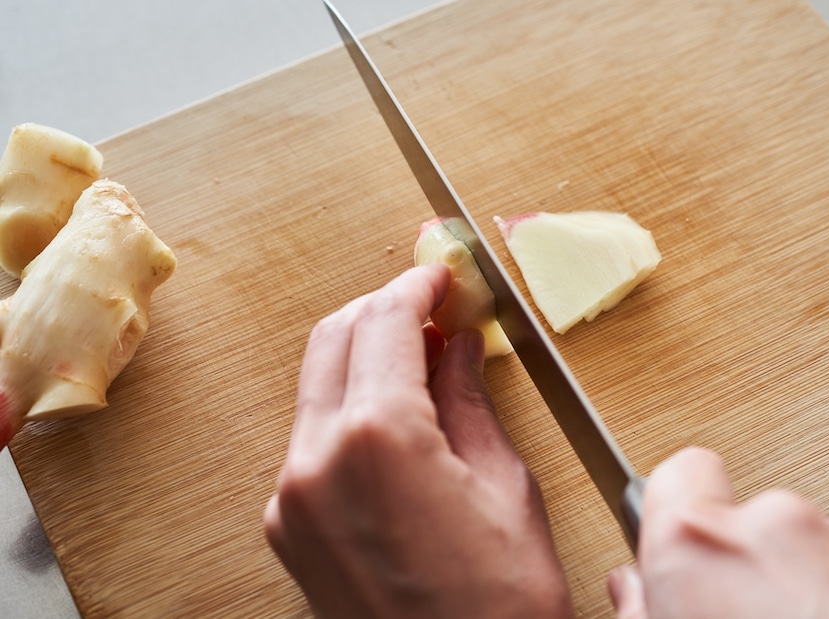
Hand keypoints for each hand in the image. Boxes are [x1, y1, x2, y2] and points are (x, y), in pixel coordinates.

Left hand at [264, 264, 572, 618]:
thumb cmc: (499, 608)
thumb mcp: (506, 488)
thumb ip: (472, 401)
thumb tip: (462, 348)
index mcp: (377, 440)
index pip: (385, 321)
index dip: (418, 286)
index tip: (441, 275)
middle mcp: (316, 461)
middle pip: (335, 338)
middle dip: (385, 309)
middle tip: (436, 308)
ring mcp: (292, 496)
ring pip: (318, 383)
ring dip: (366, 353)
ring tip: (426, 359)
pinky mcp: (289, 525)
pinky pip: (313, 433)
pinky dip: (350, 403)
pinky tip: (398, 411)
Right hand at [609, 447, 828, 618]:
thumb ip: (640, 613)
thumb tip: (634, 593)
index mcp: (702, 544)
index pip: (678, 474)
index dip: (673, 508)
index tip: (671, 545)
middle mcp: (779, 528)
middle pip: (745, 520)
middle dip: (741, 566)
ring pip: (807, 549)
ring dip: (798, 589)